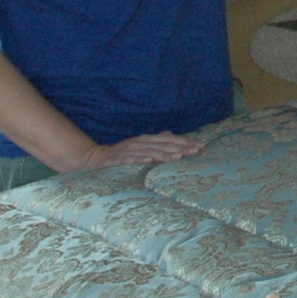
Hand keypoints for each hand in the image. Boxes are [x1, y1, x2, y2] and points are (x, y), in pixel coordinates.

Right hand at [76, 132, 204, 170]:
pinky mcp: (118, 160)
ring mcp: (129, 150)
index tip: (202, 146)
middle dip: (181, 146)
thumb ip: (157, 142)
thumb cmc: (123, 154)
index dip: (186, 142)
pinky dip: (141, 159)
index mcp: (147, 139)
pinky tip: (150, 161)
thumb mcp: (142, 147)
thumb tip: (172, 136)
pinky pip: (131, 159)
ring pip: (150, 151)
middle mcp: (140, 142)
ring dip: (165, 153)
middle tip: (197, 150)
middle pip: (164, 144)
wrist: (95, 158)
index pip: (170, 139)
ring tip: (180, 156)